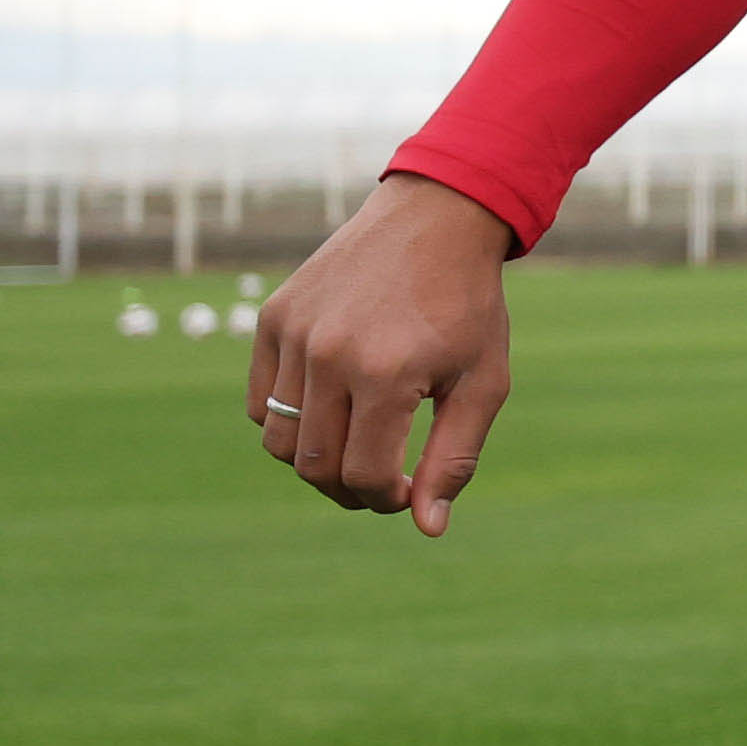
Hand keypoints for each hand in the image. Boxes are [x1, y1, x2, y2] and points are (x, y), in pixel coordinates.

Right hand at [247, 172, 517, 533]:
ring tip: (357, 448)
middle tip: (382, 482)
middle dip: (350, 491)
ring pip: (280, 441)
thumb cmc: (468, 305)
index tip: (408, 490)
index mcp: (385, 374)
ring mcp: (293, 334)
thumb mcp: (483, 383)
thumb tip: (428, 527)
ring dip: (316, 462)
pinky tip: (333, 408)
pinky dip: (289, 421)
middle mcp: (329, 354)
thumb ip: (455, 457)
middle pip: (315, 467)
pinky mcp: (273, 317)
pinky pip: (262, 401)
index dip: (387, 499)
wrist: (435, 218)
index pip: (363, 476)